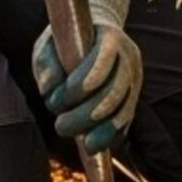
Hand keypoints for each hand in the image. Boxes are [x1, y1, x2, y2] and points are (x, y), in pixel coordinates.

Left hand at [30, 0, 142, 153]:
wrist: (97, 34)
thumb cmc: (67, 40)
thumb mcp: (49, 44)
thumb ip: (46, 64)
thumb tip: (50, 91)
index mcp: (110, 37)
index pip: (103, 59)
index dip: (84, 82)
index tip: (56, 101)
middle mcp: (129, 57)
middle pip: (114, 90)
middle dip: (87, 114)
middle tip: (60, 126)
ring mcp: (135, 77)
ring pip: (125, 108)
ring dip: (104, 130)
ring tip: (85, 145)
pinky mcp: (134, 96)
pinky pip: (128, 120)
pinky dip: (115, 136)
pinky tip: (101, 148)